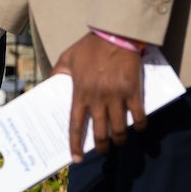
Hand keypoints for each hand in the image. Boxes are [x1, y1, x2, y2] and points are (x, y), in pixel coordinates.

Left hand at [53, 33, 146, 161]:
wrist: (115, 34)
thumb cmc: (90, 46)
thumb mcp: (68, 57)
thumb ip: (58, 71)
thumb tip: (50, 83)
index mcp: (80, 92)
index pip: (76, 125)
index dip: (75, 144)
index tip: (76, 158)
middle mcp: (98, 98)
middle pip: (100, 133)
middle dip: (102, 147)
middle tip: (103, 150)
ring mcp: (117, 96)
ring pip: (120, 129)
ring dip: (120, 139)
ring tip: (120, 141)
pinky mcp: (134, 92)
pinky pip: (139, 116)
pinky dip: (140, 126)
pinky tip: (139, 127)